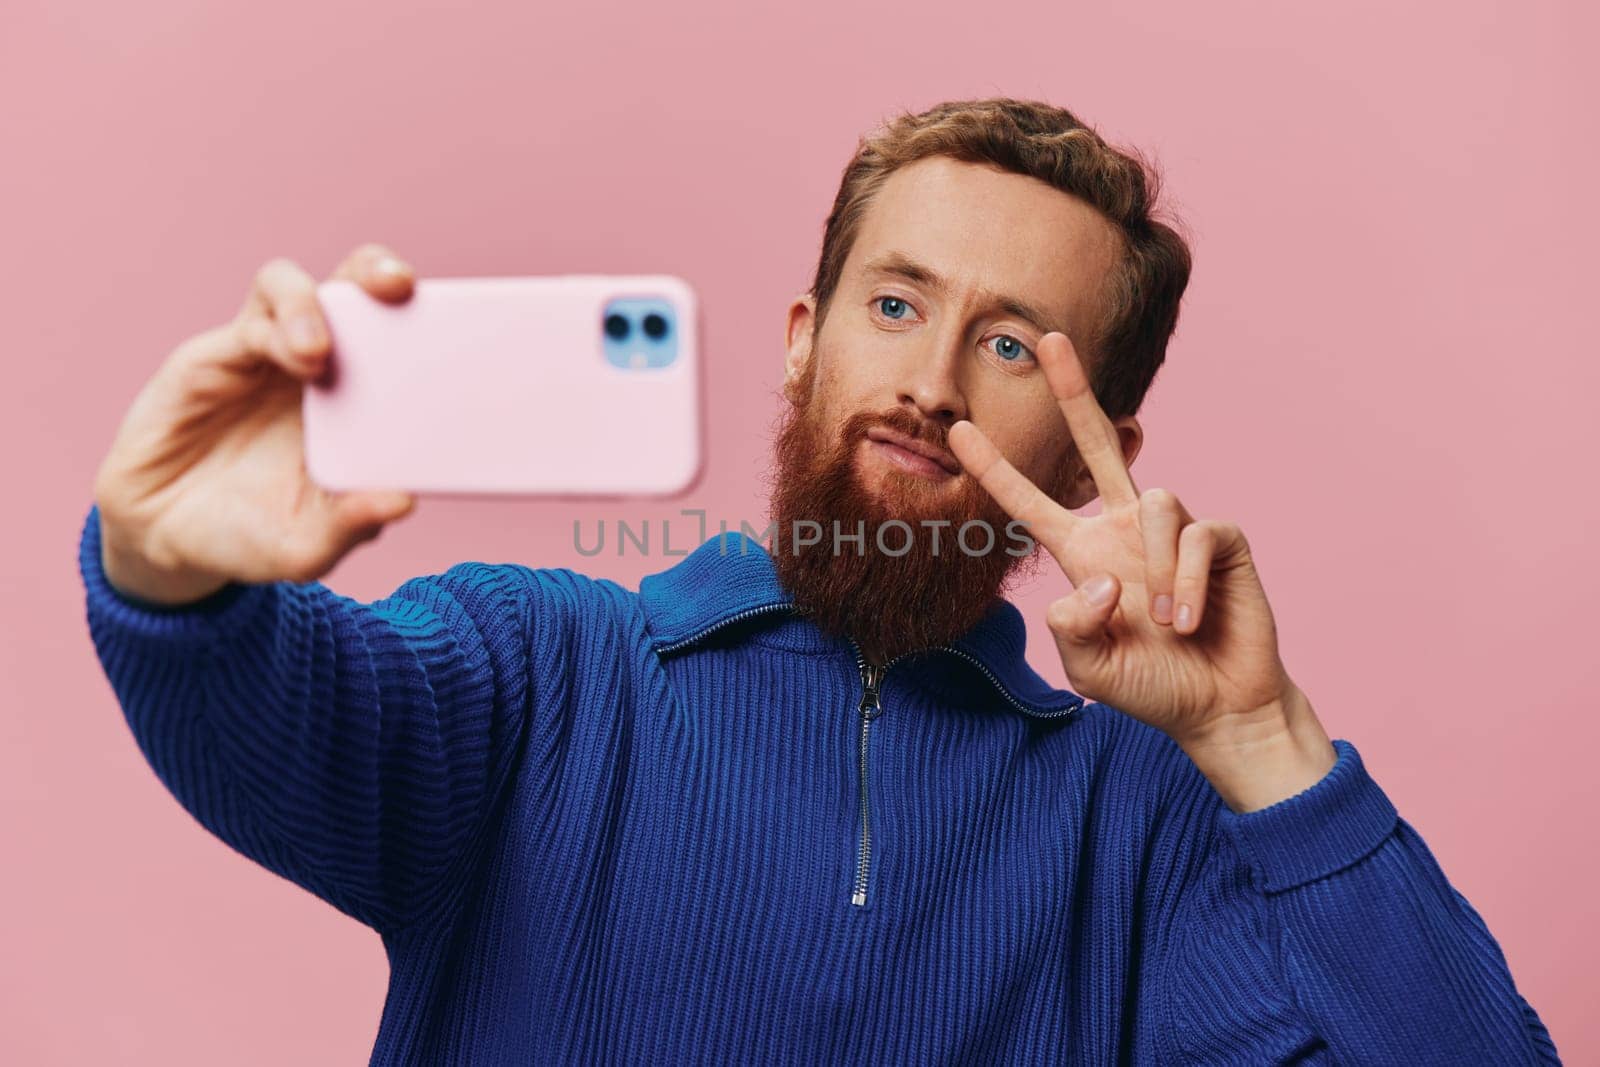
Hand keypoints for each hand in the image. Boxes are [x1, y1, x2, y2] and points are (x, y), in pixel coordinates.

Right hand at [92, 243, 420, 605]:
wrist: (168, 537)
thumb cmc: (252, 533)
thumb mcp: (306, 545)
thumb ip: (352, 524)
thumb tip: (404, 501)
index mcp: (359, 404)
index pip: (400, 339)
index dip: (431, 320)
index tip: (462, 325)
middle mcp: (320, 368)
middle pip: (353, 289)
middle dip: (378, 272)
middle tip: (399, 287)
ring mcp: (268, 356)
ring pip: (297, 288)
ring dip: (317, 303)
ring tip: (318, 352)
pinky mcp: (215, 356)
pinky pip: (253, 318)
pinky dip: (279, 326)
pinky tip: (296, 359)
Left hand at [948, 331, 1334, 809]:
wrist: (1219, 707)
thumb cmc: (1153, 687)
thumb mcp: (1089, 668)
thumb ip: (1072, 629)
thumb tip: (1100, 580)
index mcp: (1084, 555)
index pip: (1031, 503)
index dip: (995, 470)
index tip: (956, 431)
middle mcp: (1124, 531)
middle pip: (1096, 444)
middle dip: (1073, 390)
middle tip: (1048, 338)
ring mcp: (1174, 531)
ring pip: (1156, 501)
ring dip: (1159, 569)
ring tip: (1167, 626)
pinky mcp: (1221, 540)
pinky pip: (1198, 536)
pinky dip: (1190, 582)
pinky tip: (1190, 620)